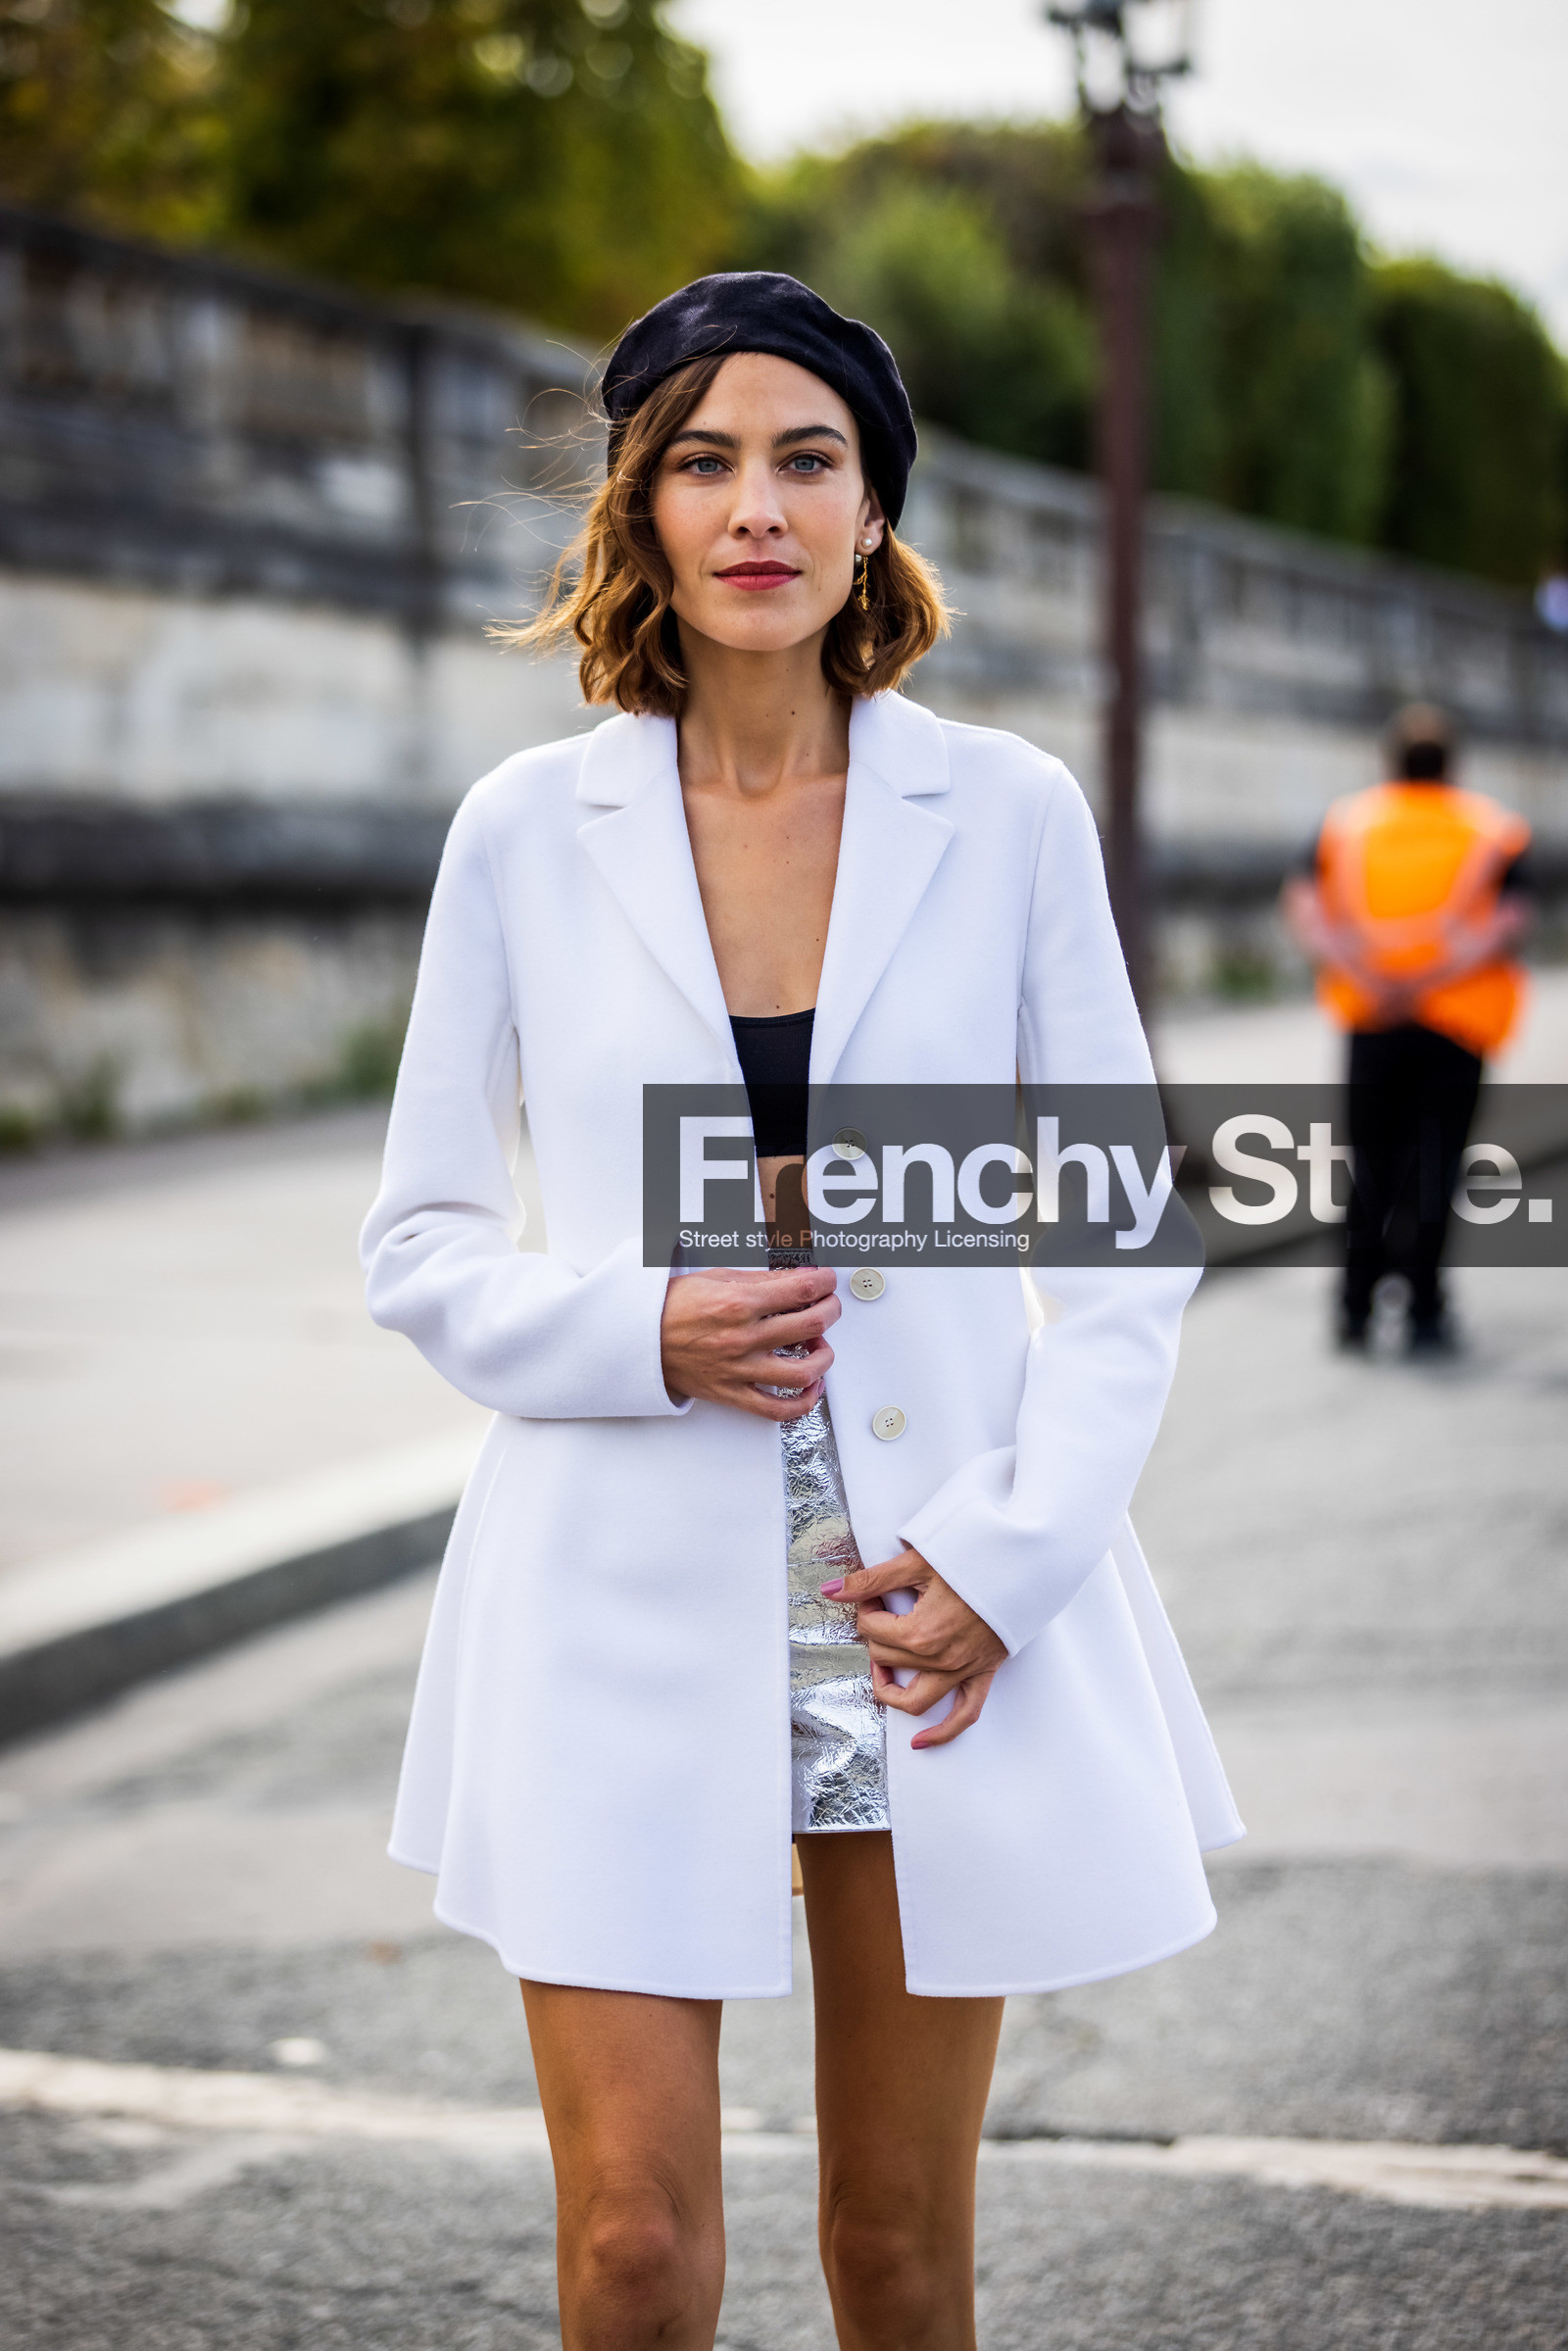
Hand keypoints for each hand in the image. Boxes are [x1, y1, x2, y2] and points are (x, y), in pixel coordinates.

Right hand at [660, 1266, 840, 1420]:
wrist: (637, 1338)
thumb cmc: (672, 1307)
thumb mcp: (716, 1278)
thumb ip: (761, 1280)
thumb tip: (796, 1278)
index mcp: (737, 1303)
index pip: (801, 1290)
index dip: (824, 1282)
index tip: (827, 1281)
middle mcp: (742, 1338)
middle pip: (811, 1325)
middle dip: (830, 1311)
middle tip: (828, 1306)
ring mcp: (739, 1370)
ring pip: (803, 1373)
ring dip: (824, 1357)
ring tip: (820, 1346)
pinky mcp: (732, 1394)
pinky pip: (777, 1409)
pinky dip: (804, 1402)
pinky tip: (811, 1387)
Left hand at [822, 1548, 1006, 1748]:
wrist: (1021, 1563)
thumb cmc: (973, 1557)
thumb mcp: (918, 1562)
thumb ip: (872, 1580)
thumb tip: (832, 1591)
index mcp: (921, 1632)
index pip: (872, 1628)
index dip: (865, 1606)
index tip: (873, 1592)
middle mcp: (940, 1659)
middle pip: (886, 1658)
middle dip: (877, 1633)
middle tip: (881, 1608)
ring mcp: (963, 1671)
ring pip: (915, 1699)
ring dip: (892, 1688)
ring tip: (881, 1669)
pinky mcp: (983, 1674)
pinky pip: (964, 1715)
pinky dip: (941, 1732)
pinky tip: (919, 1741)